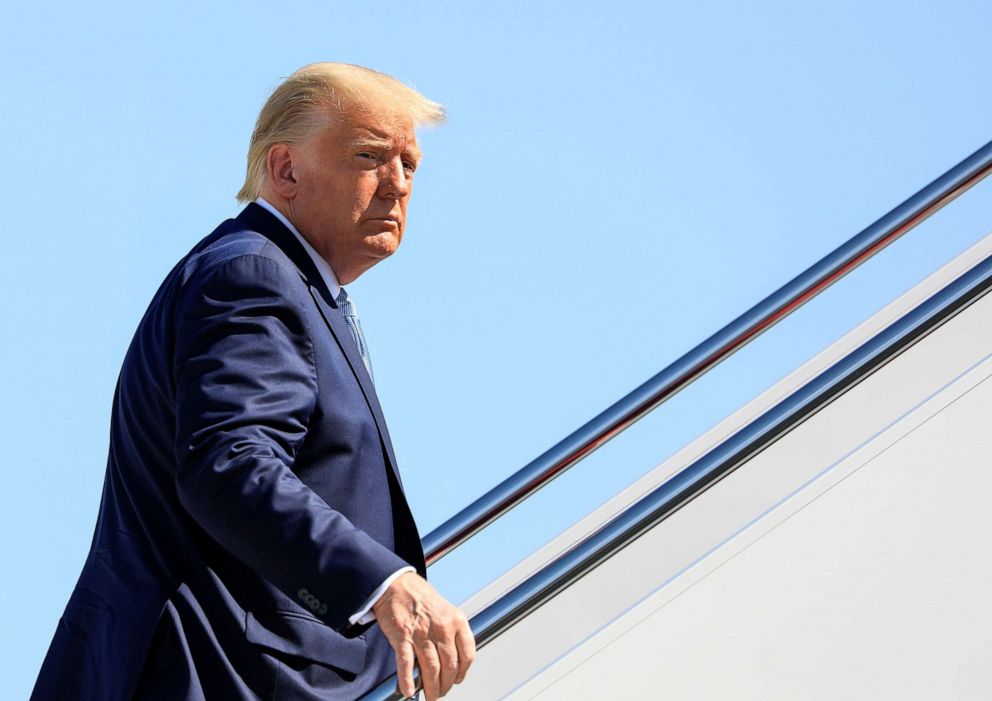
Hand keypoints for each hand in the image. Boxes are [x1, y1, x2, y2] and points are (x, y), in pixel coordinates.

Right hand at [373, 571, 475, 699]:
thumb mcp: (445, 610)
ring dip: (431, 688)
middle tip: (441, 692)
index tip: (457, 679)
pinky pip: (406, 664)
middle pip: (449, 666)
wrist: (397, 584)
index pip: (467, 655)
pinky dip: (407, 680)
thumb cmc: (420, 597)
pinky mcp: (402, 636)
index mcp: (456, 620)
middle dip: (446, 684)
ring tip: (430, 696)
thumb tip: (452, 660)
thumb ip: (451, 633)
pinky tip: (409, 690)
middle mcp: (442, 627)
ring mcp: (422, 633)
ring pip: (431, 669)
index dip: (462, 672)